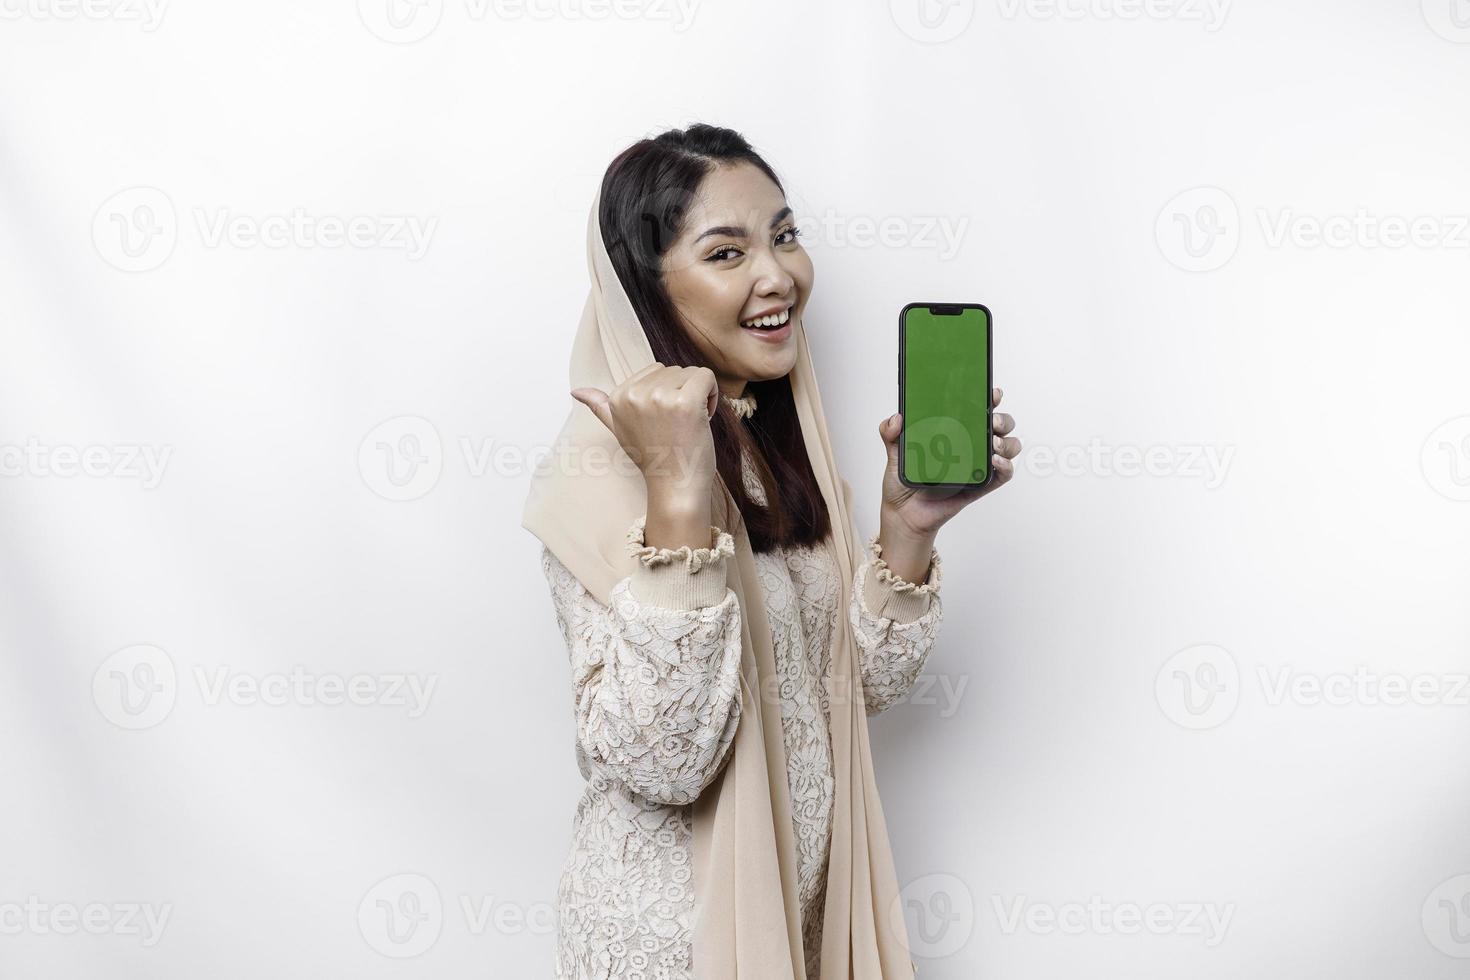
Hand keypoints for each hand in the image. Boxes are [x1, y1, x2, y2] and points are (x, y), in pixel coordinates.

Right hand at [570, 362, 719, 510]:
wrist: (675, 488)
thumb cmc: (654, 460)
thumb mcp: (620, 430)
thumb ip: (600, 407)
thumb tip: (576, 391)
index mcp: (618, 397)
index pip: (655, 371)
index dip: (667, 393)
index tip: (665, 420)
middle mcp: (635, 394)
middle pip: (674, 370)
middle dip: (683, 392)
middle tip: (679, 425)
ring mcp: (660, 397)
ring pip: (691, 372)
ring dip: (699, 395)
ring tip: (690, 423)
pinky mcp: (685, 401)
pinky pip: (706, 376)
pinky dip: (712, 394)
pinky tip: (705, 416)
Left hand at [878, 387, 1019, 538]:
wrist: (904, 513)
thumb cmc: (904, 481)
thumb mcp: (894, 452)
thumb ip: (890, 433)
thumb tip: (896, 419)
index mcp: (954, 431)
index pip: (977, 410)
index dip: (989, 398)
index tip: (992, 392)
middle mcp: (971, 445)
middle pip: (1000, 426)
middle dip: (1002, 419)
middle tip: (991, 420)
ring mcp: (977, 465)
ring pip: (1008, 448)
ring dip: (1007, 442)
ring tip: (993, 444)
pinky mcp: (980, 486)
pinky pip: (1002, 475)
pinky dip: (1005, 466)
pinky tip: (995, 461)